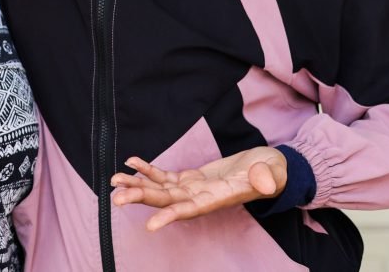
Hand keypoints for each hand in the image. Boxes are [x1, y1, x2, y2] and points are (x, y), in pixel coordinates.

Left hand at [110, 146, 286, 229]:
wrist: (270, 167)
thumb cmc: (273, 171)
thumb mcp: (272, 172)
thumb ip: (265, 178)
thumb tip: (262, 182)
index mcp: (218, 199)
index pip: (191, 210)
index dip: (170, 216)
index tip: (150, 225)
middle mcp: (202, 197)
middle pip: (167, 201)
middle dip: (142, 198)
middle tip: (116, 197)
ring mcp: (194, 188)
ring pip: (161, 189)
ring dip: (137, 185)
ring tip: (114, 180)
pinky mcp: (191, 178)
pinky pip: (165, 175)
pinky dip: (148, 169)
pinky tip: (131, 162)